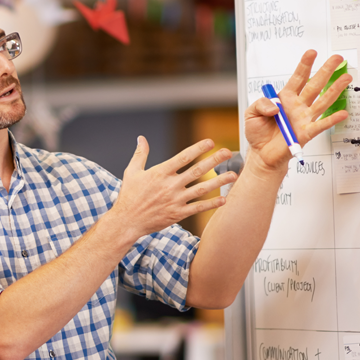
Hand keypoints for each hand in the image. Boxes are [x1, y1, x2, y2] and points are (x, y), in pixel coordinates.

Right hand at [108, 136, 236, 240]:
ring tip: (233, 175)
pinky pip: (197, 208)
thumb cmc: (129, 196)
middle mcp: (170, 186)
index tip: (211, 142)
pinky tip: (223, 199)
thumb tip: (141, 138)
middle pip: (196, 170)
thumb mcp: (131, 172)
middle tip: (228, 152)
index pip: (183, 157)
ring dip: (219, 182)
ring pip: (201, 189)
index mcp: (160, 173)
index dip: (198, 149)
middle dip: (214, 160)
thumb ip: (140, 154)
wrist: (127, 221)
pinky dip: (211, 204)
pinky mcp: (177, 214)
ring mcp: (175, 200)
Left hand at [244, 50, 351, 171]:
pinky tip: (343, 113)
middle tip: (337, 58)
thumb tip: (276, 106)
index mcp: (285, 97)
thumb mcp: (251, 113)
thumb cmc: (258, 133)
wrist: (261, 154)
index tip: (312, 52)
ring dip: (335, 89)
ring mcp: (304, 118)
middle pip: (315, 85)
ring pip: (323, 101)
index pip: (297, 78)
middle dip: (326, 70)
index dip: (304, 65)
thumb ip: (261, 104)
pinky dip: (332, 119)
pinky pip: (321, 125)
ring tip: (346, 78)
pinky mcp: (306, 133)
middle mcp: (298, 106)